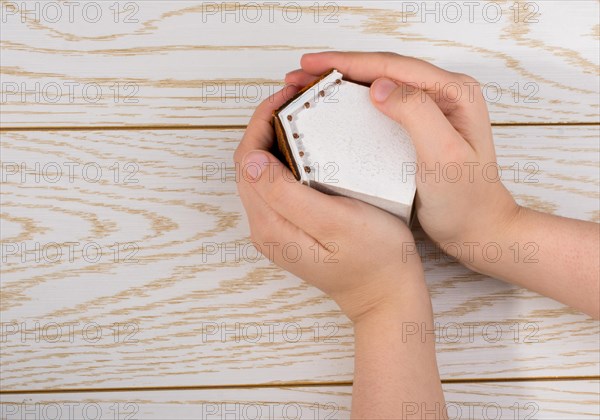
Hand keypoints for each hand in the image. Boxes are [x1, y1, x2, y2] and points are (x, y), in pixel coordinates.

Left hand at [234, 86, 426, 322]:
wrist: (386, 294)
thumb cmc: (372, 258)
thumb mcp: (332, 222)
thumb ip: (285, 194)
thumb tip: (252, 160)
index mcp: (270, 223)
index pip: (247, 159)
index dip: (261, 121)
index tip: (287, 96)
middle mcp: (265, 227)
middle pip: (250, 163)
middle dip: (265, 124)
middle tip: (295, 99)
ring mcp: (277, 229)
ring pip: (262, 172)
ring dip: (274, 139)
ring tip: (301, 115)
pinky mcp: (290, 229)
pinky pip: (276, 184)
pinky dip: (285, 158)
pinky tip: (307, 146)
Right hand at [286, 52, 519, 263]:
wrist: (478, 229)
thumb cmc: (467, 200)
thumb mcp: (444, 156)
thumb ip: (416, 114)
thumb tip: (379, 86)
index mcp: (454, 92)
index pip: (393, 66)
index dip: (348, 62)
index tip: (312, 64)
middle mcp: (444, 94)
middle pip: (384, 70)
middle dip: (339, 68)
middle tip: (301, 73)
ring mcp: (432, 110)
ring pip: (380, 85)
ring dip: (343, 82)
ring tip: (310, 86)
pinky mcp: (419, 128)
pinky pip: (382, 106)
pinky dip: (355, 102)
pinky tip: (335, 106)